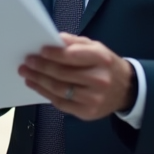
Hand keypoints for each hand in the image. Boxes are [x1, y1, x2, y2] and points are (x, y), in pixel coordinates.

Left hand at [18, 34, 135, 120]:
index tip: (39, 50)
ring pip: (59, 90)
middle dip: (42, 67)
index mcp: (101, 59)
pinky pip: (61, 104)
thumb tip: (54, 40)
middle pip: (63, 74)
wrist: (126, 89)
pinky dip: (46, 94)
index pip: (73, 56)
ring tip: (27, 74)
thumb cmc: (106, 64)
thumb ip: (75, 43)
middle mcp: (99, 79)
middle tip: (27, 62)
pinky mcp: (87, 113)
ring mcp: (93, 99)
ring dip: (39, 81)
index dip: (54, 54)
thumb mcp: (96, 47)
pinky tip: (37, 85)